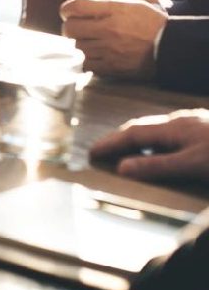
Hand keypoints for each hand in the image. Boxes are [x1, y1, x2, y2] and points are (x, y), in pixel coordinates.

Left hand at [60, 0, 167, 77]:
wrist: (170, 46)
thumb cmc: (150, 23)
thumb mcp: (131, 4)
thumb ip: (104, 4)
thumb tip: (76, 6)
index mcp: (115, 10)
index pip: (77, 5)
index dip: (67, 8)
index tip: (68, 11)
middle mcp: (109, 29)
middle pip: (71, 27)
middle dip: (70, 26)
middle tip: (75, 27)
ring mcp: (109, 49)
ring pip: (76, 46)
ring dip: (77, 42)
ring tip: (84, 40)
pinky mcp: (112, 66)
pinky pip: (86, 63)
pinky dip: (85, 58)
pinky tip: (91, 54)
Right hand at [90, 110, 208, 181]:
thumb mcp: (193, 165)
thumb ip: (158, 166)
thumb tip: (121, 168)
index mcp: (174, 127)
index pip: (134, 133)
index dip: (111, 143)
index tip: (92, 153)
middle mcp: (182, 121)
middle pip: (143, 127)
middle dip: (120, 139)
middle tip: (102, 151)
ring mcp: (195, 124)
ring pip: (158, 130)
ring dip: (139, 140)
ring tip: (127, 152)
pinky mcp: (205, 132)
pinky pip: (172, 135)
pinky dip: (157, 143)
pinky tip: (162, 152)